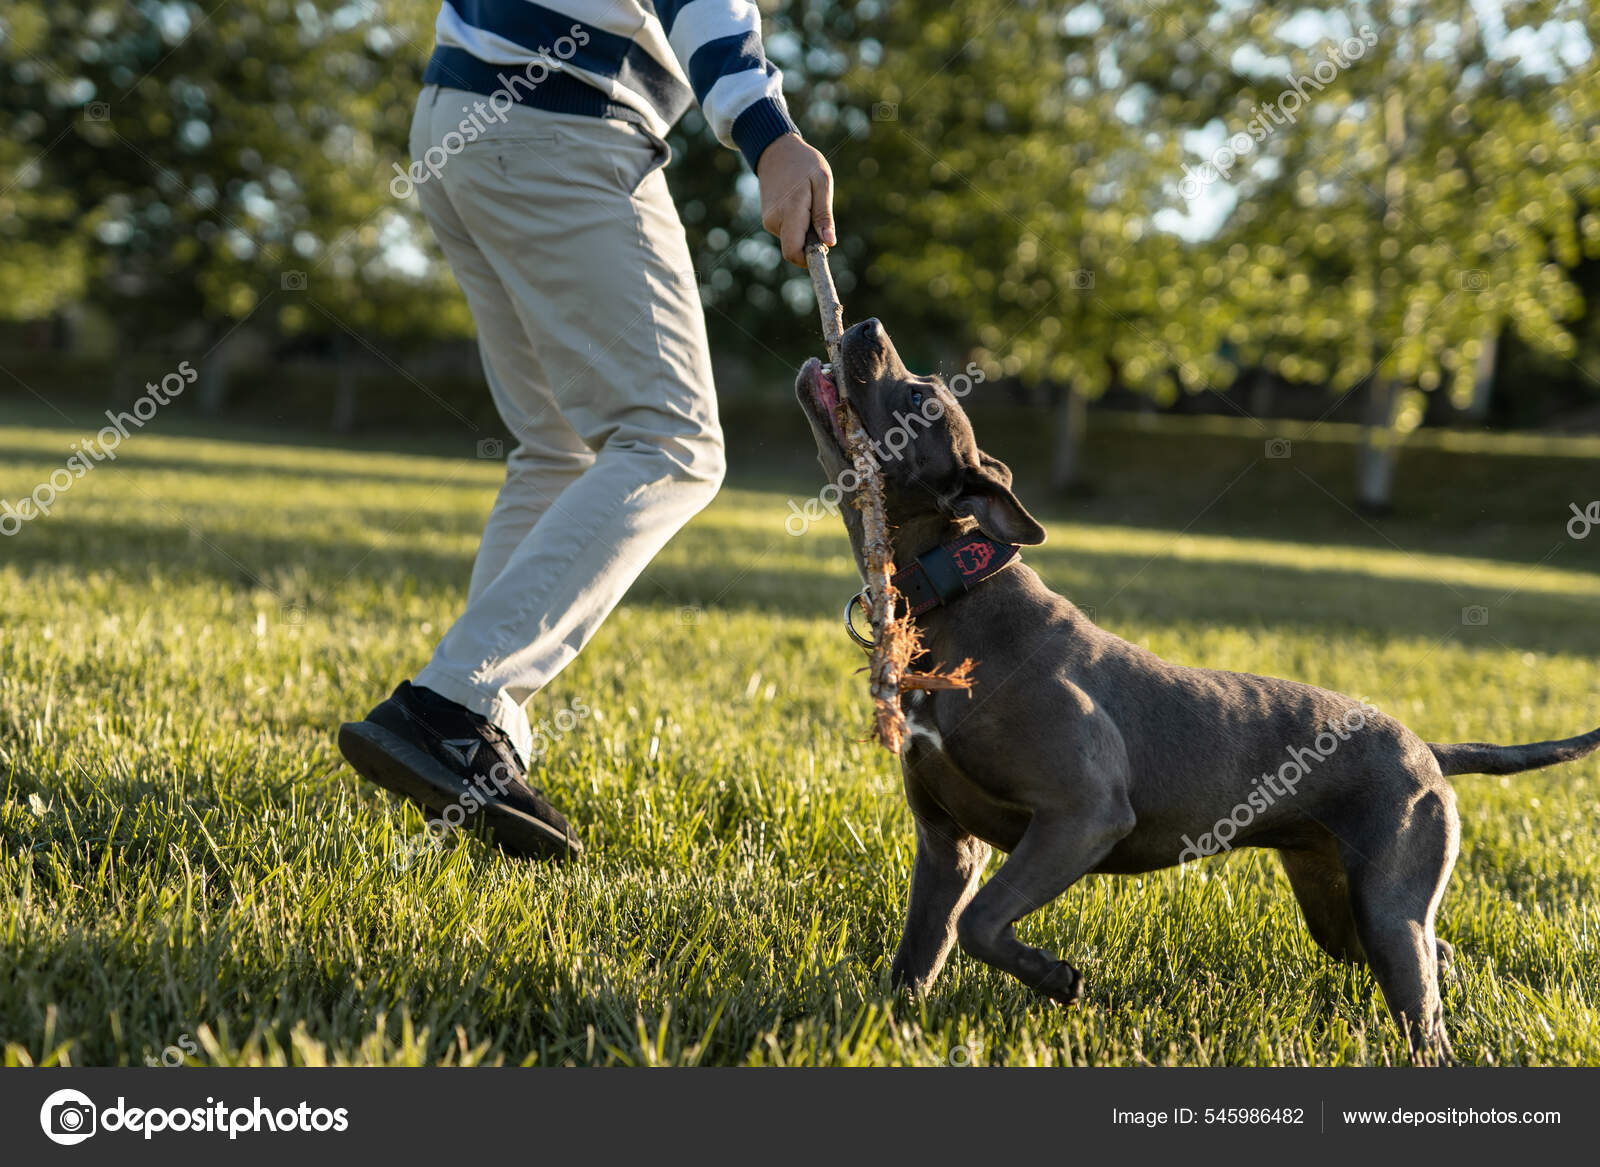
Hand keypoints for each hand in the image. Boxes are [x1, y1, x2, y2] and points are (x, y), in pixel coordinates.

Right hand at [756, 134, 835, 265]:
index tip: (824, 249)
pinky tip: (800, 204)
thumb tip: (829, 243)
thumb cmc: (804, 163)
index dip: (809, 259)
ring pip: (792, 241)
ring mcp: (769, 221)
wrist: (776, 150)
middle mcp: (775, 220)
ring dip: (805, 231)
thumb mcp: (822, 183)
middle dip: (810, 243)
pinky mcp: (768, 220)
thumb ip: (824, 215)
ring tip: (808, 203)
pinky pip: (787, 233)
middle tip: (820, 217)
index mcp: (790, 212)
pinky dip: (798, 225)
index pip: (794, 253)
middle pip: (794, 249)